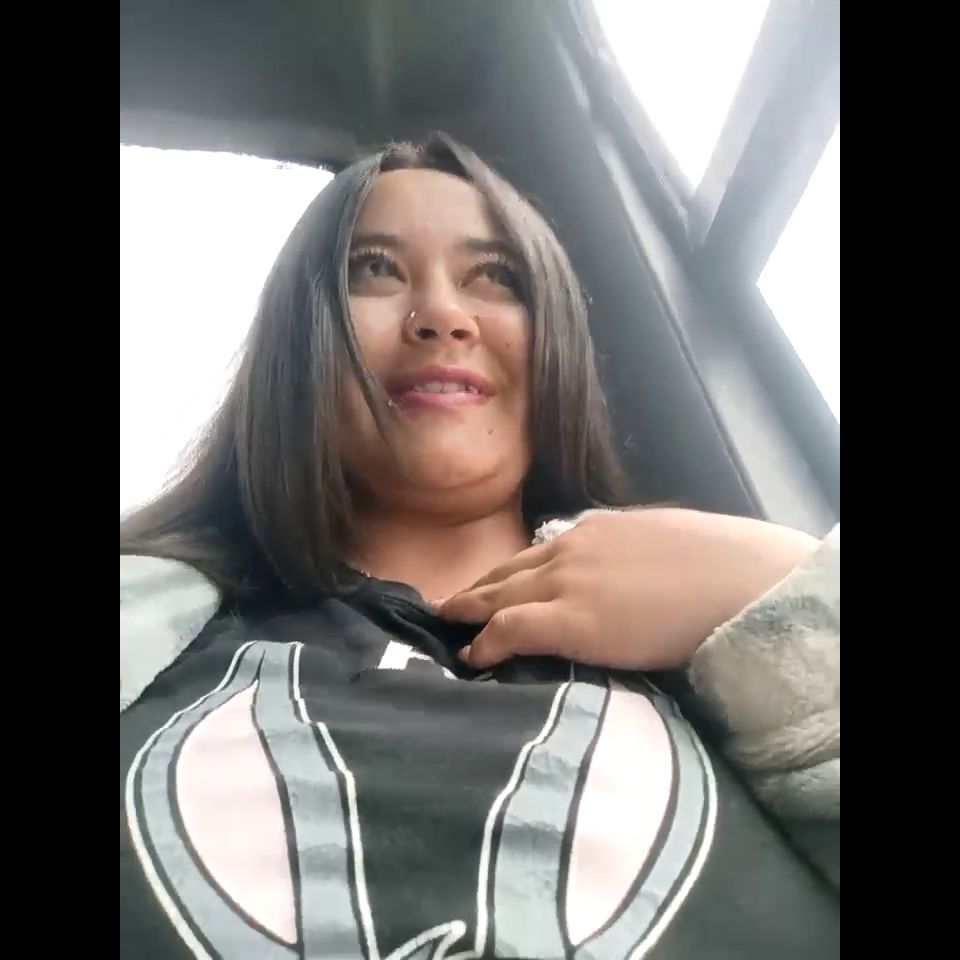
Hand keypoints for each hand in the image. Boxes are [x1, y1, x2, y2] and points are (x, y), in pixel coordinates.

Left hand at [434, 509, 819, 671]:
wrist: (735, 580)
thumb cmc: (719, 564)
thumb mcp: (666, 542)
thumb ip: (634, 552)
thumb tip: (630, 571)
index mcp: (596, 529)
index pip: (538, 552)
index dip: (511, 572)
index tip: (495, 584)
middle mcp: (571, 549)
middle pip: (509, 570)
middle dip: (478, 588)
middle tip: (449, 602)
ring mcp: (566, 582)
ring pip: (499, 596)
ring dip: (469, 610)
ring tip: (446, 623)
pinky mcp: (568, 620)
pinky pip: (509, 629)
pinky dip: (483, 642)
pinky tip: (469, 657)